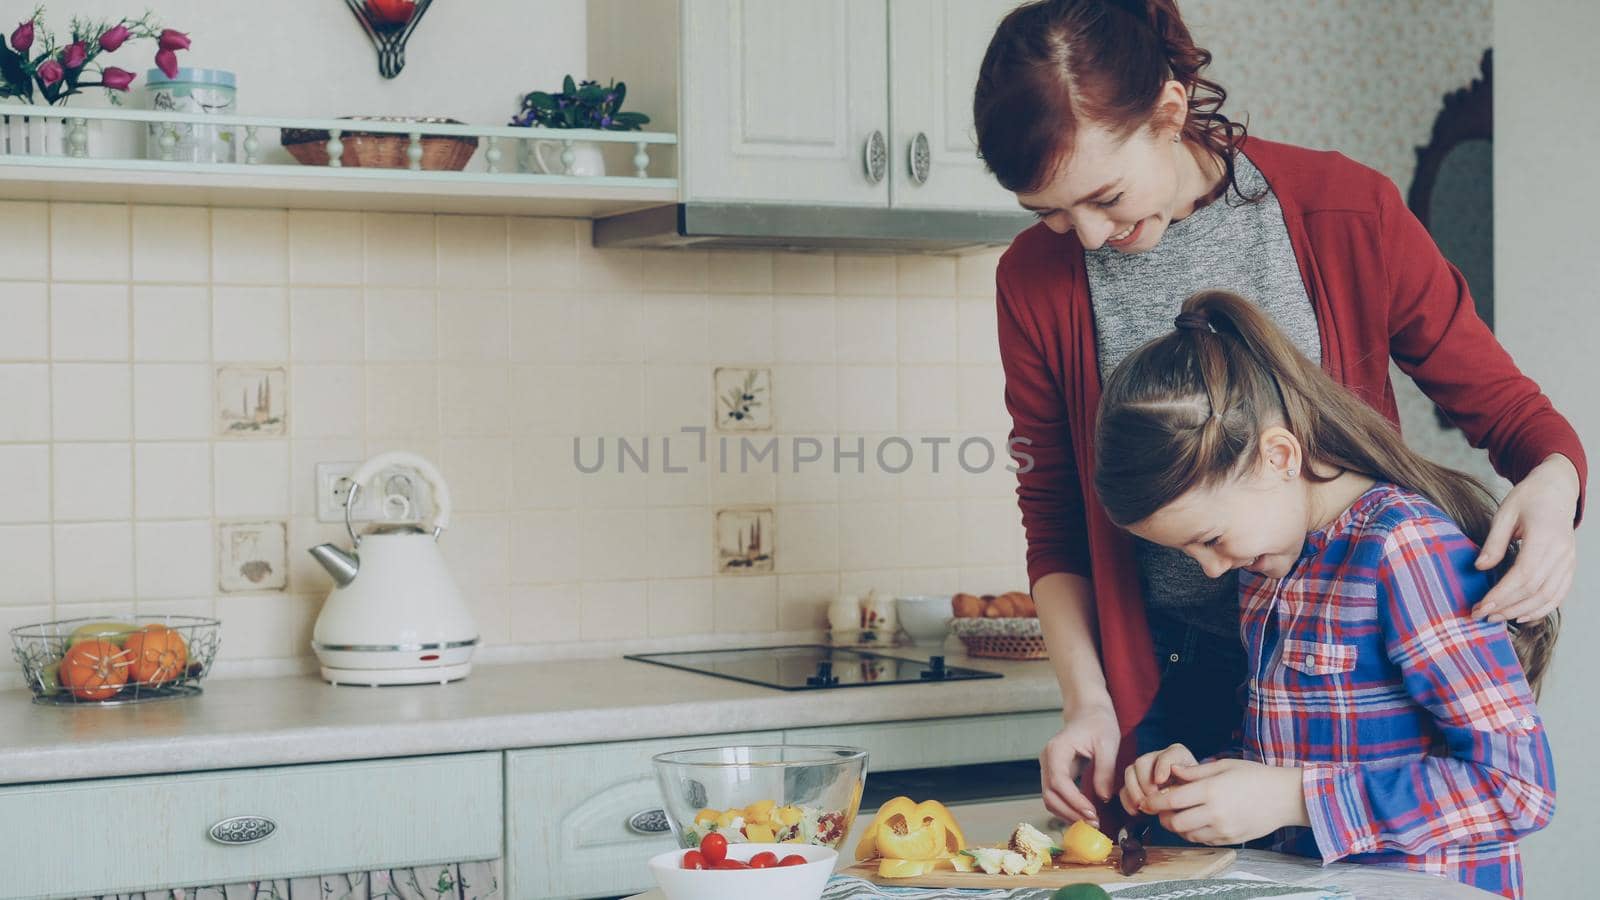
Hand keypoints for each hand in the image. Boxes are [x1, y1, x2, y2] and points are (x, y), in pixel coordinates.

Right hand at [1040, 701, 1120, 826]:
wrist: (1088, 712)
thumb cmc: (1098, 723)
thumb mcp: (1108, 743)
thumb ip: (1104, 770)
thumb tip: (1103, 797)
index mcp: (1057, 750)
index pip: (1059, 782)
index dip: (1074, 801)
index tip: (1092, 814)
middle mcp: (1047, 760)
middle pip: (1049, 795)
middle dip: (1070, 813)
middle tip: (1094, 823)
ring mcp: (1048, 767)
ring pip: (1050, 799)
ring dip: (1068, 814)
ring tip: (1091, 822)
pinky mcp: (1054, 774)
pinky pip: (1056, 796)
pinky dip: (1068, 808)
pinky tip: (1085, 814)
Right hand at [1120, 743, 1195, 815]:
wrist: (1192, 799)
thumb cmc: (1196, 792)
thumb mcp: (1198, 787)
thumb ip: (1188, 786)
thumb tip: (1173, 792)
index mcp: (1177, 754)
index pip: (1167, 756)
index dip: (1161, 767)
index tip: (1160, 780)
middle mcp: (1157, 757)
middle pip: (1142, 762)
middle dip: (1145, 784)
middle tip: (1153, 800)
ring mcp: (1144, 769)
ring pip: (1130, 773)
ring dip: (1134, 792)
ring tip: (1146, 808)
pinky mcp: (1135, 782)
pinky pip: (1124, 788)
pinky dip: (1127, 800)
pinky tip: (1136, 811)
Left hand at [1140, 759, 1308, 845]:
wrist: (1286, 797)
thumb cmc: (1255, 776)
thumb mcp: (1224, 765)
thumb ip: (1195, 771)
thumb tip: (1171, 770)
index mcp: (1211, 790)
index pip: (1172, 800)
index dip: (1154, 802)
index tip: (1146, 801)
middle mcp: (1215, 812)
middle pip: (1175, 823)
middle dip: (1163, 817)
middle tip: (1161, 809)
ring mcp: (1224, 829)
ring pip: (1187, 834)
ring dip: (1178, 826)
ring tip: (1179, 814)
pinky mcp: (1231, 839)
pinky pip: (1203, 840)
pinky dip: (1193, 833)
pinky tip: (1196, 821)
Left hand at [1473, 454, 1579, 622]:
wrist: (1556, 490)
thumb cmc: (1528, 498)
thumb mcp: (1504, 513)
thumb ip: (1493, 542)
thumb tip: (1479, 567)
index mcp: (1544, 537)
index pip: (1523, 575)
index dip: (1501, 595)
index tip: (1480, 606)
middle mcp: (1561, 552)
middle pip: (1534, 590)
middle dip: (1506, 607)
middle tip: (1480, 616)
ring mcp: (1569, 561)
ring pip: (1548, 597)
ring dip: (1521, 611)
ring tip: (1496, 619)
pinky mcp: (1570, 566)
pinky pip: (1559, 595)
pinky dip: (1541, 609)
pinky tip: (1521, 616)